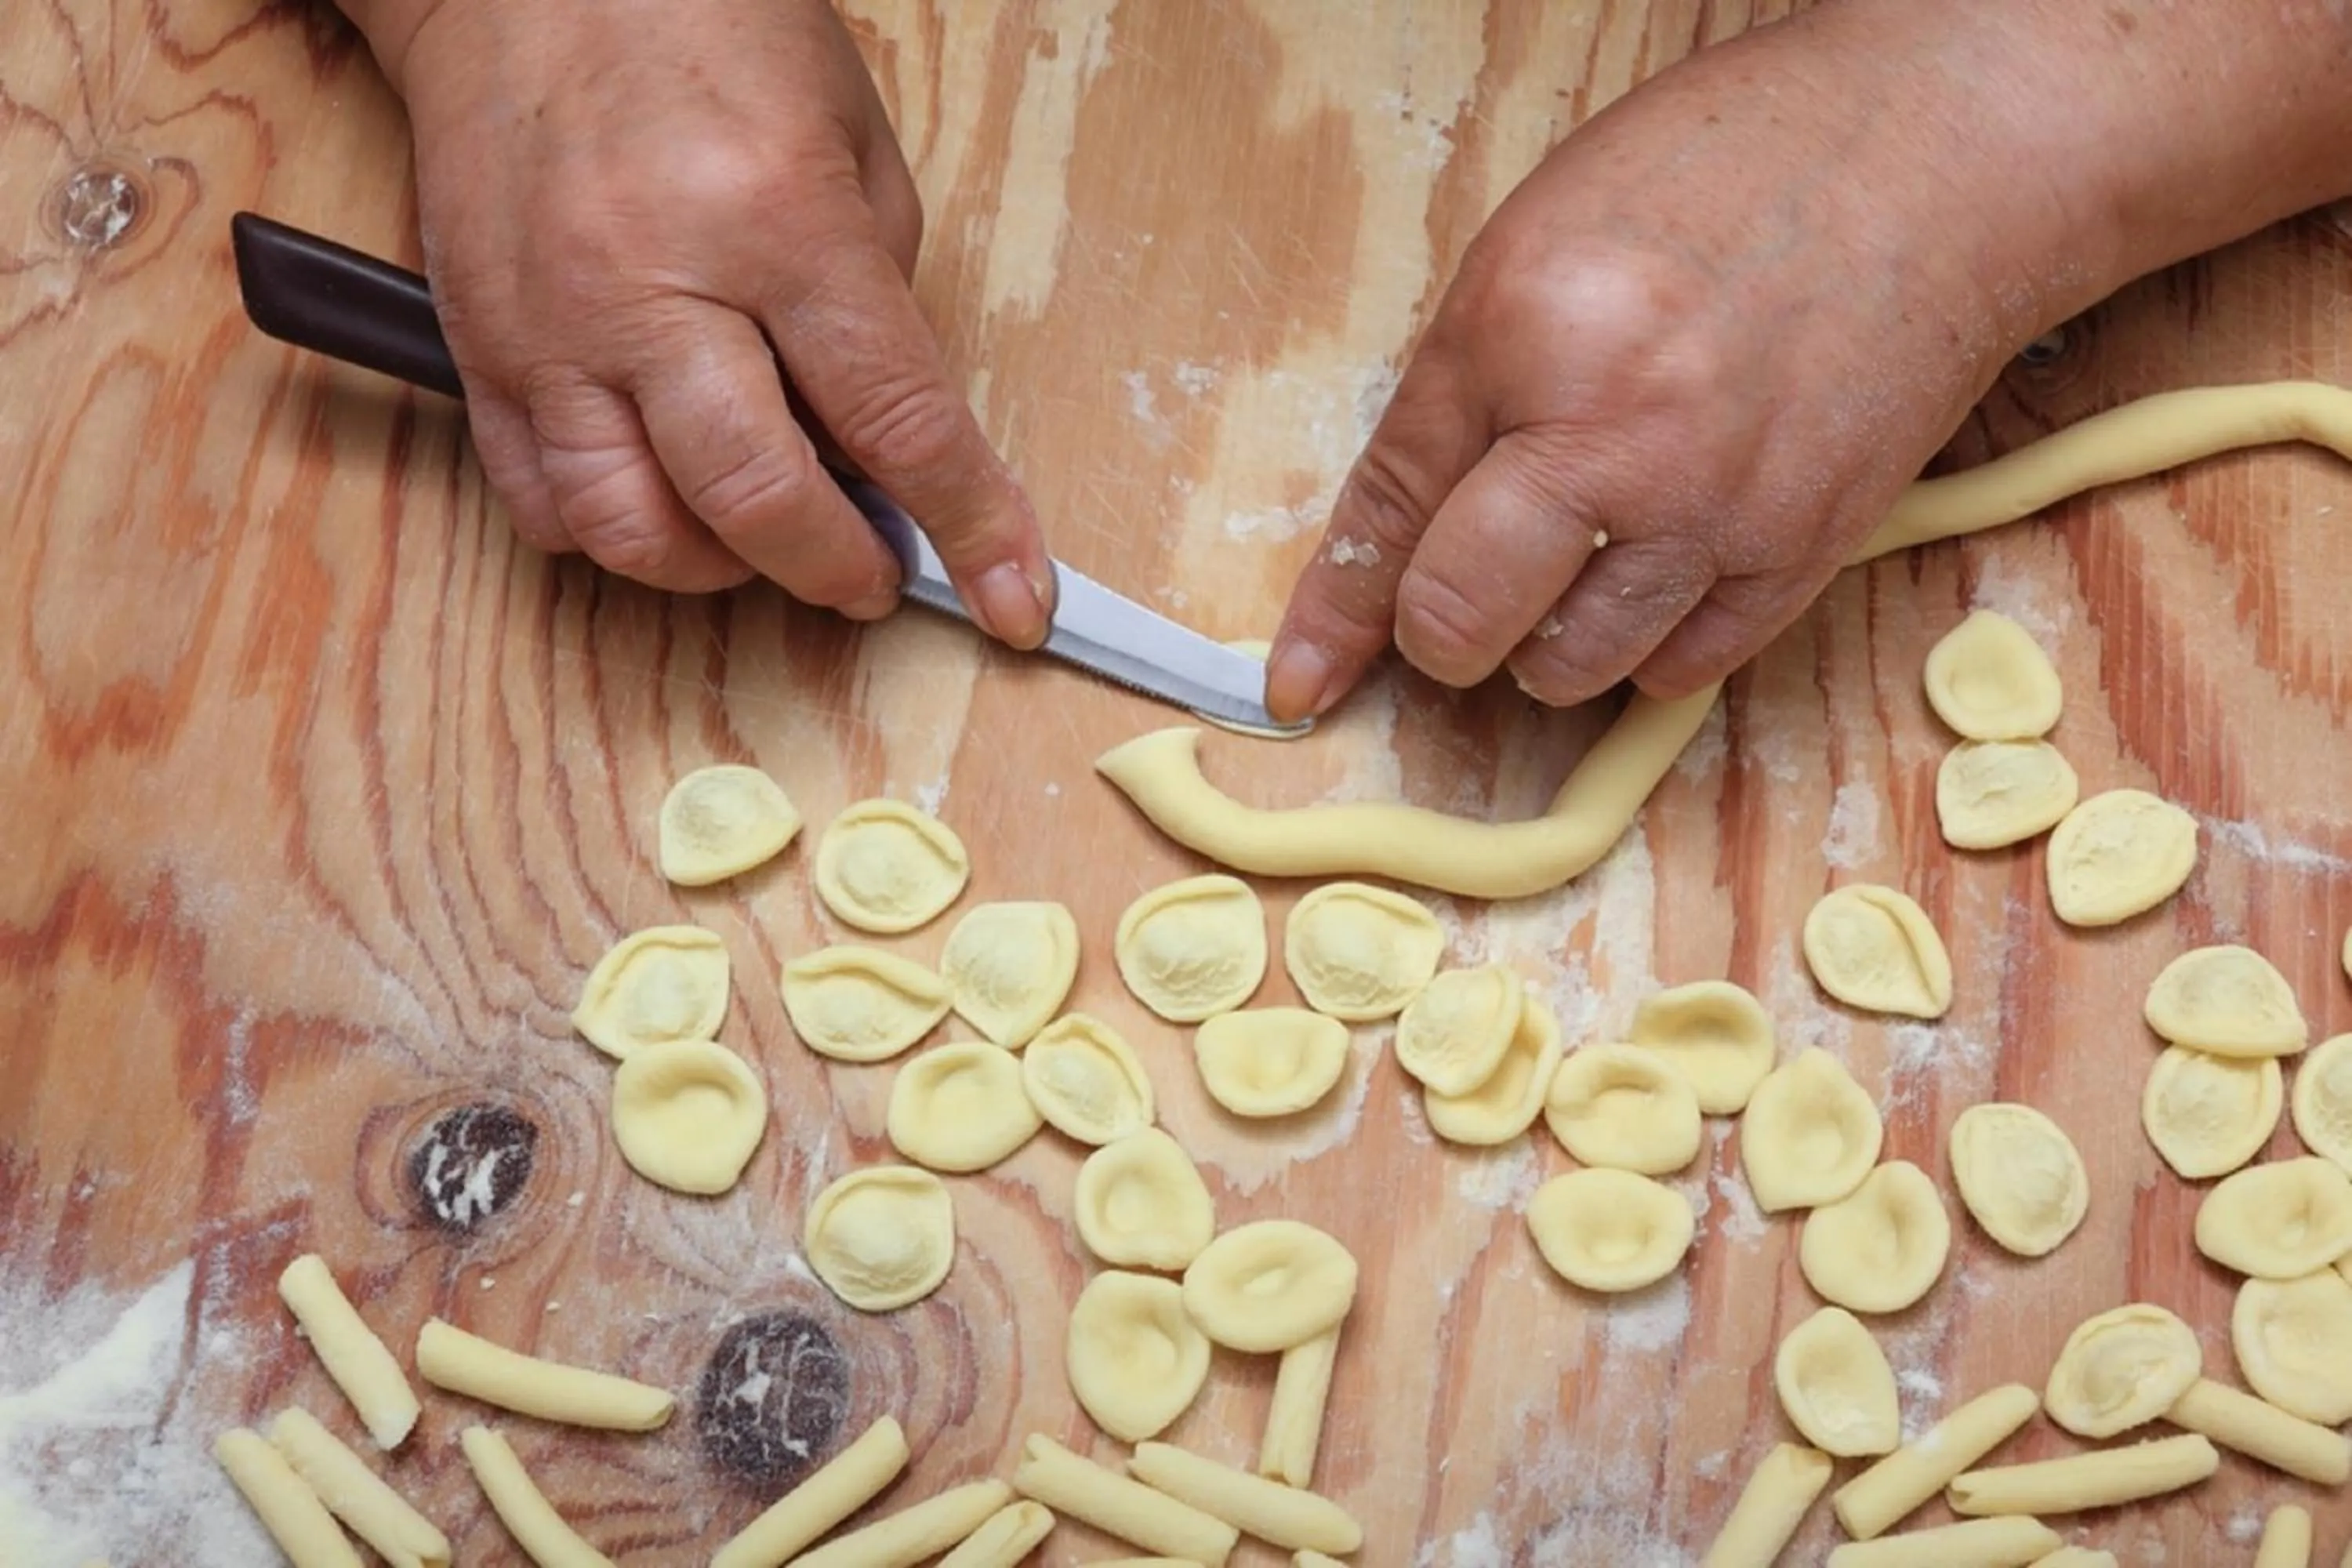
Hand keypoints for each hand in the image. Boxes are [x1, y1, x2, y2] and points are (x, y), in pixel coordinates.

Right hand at [355, 0, 1051, 642]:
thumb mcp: (851, 138)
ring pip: (631, 530)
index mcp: (778, 219)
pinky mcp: (478, 348)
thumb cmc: (705, 28)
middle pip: (755, 500)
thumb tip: (892, 438)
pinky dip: (614, 534)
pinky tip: (665, 497)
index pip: (896, 420)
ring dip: (718, 567)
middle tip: (873, 571)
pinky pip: (541, 503)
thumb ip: (880, 297)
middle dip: (836, 570)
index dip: (970, 527)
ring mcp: (551, 328)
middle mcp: (655, 287)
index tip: (1016, 597)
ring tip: (764, 536)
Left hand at [1263, 8, 2082, 720]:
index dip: (1333, 620)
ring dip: (1545, 644)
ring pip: (1569, 671)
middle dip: (1442, 630)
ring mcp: (1714, 509)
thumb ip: (1458, 395)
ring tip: (1580, 559)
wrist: (1938, 157)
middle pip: (1462, 625)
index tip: (1301, 684)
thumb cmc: (1728, 174)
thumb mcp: (1538, 246)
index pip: (1389, 514)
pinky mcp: (1801, 553)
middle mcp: (1612, 436)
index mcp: (1522, 334)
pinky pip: (1680, 670)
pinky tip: (1659, 567)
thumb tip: (1391, 539)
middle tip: (1467, 591)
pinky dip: (1647, 646)